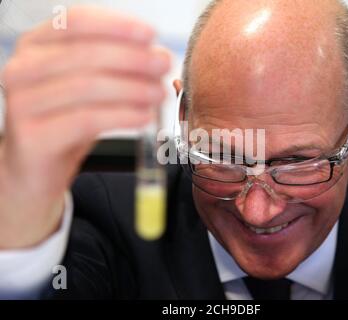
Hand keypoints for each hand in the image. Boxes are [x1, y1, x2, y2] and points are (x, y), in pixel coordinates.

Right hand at [0, 6, 170, 248]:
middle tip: (164, 66)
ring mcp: (22, 103)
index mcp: (36, 46)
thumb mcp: (89, 88)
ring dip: (132, 88)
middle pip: (84, 54)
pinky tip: (145, 118)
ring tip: (160, 94)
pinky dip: (122, 117)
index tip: (151, 34)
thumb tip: (158, 56)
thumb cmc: (66, 122)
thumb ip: (116, 69)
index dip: (115, 25)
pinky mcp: (32, 137)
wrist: (36, 169)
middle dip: (132, 58)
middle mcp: (23, 69)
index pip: (75, 22)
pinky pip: (86, 121)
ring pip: (87, 87)